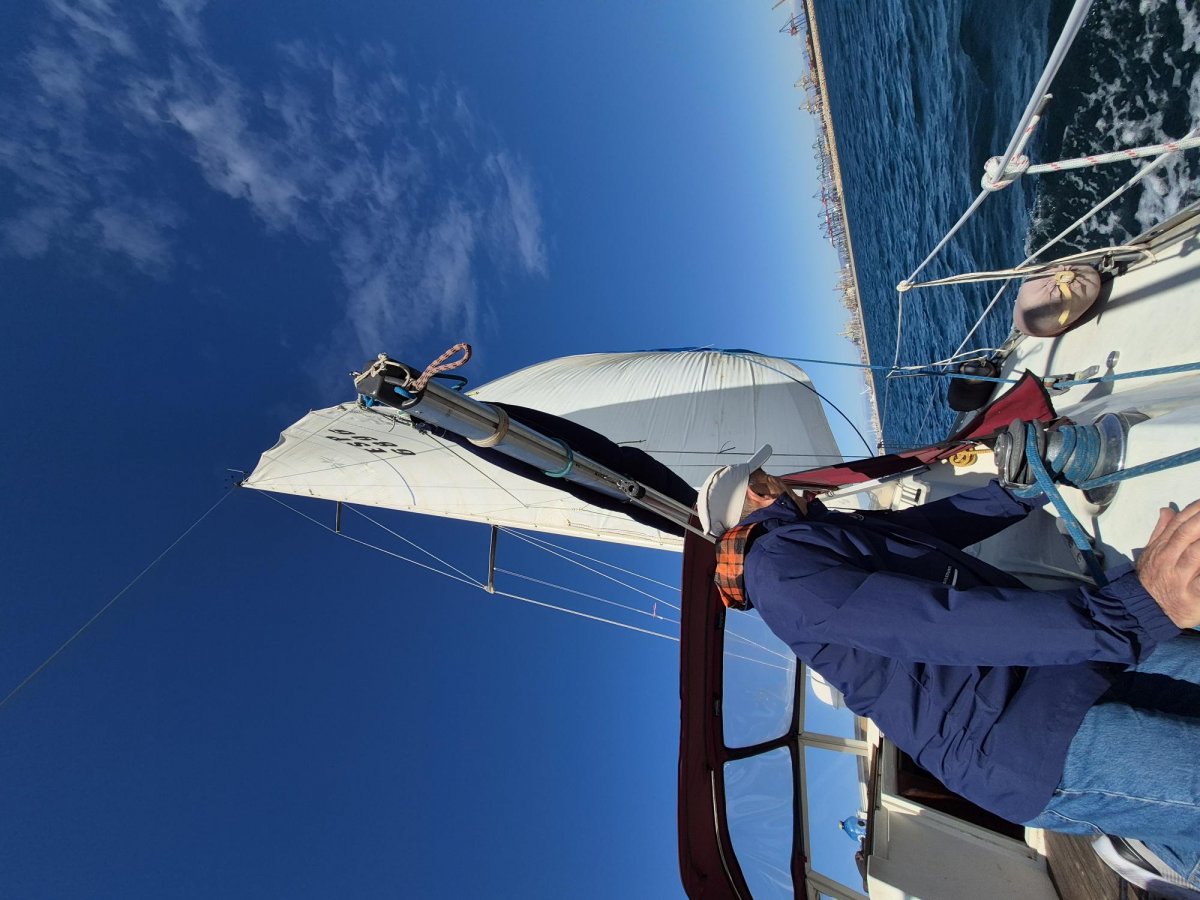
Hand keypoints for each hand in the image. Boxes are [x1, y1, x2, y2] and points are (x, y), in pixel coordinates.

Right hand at [1136, 499, 1199, 628]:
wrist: (1145, 612)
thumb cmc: (1152, 580)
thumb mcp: (1151, 555)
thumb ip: (1162, 532)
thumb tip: (1168, 509)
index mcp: (1161, 549)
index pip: (1178, 524)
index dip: (1195, 510)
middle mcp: (1168, 560)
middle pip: (1187, 534)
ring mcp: (1180, 579)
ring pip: (1196, 554)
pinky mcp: (1193, 597)